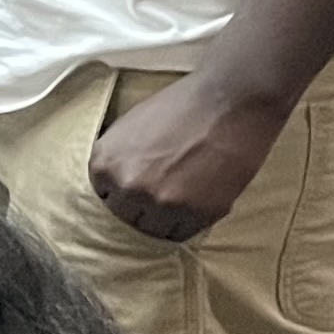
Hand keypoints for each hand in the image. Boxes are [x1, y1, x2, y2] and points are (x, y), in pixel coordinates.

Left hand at [87, 72, 290, 242]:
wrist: (230, 100)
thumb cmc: (183, 105)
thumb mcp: (130, 126)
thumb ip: (119, 158)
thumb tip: (116, 184)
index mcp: (105, 164)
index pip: (104, 196)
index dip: (123, 193)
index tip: (139, 189)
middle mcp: (127, 187)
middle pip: (126, 216)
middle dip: (142, 208)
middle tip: (164, 194)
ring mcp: (161, 203)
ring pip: (153, 230)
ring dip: (165, 219)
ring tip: (182, 199)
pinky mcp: (195, 214)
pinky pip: (183, 233)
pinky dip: (188, 223)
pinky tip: (197, 204)